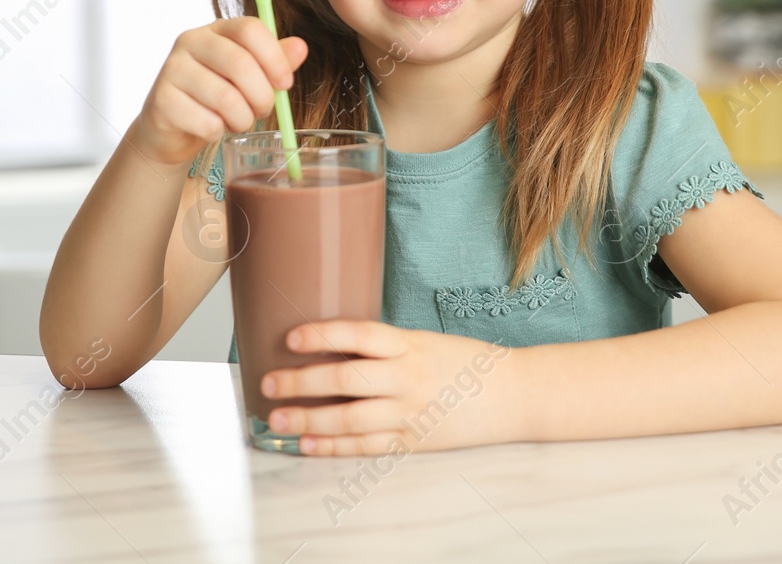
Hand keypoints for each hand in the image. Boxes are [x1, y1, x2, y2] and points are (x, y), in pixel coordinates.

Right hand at [131, 17, 308, 167]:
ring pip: (226, 98)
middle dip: (262, 96)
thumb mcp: (251, 77)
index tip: (285, 83)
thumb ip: (275, 61)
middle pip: (240, 63)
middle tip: (262, 111)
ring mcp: (171, 69)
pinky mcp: (161, 100)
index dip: (275, 58)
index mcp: (216, 29)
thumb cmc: (217, 98)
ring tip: (238, 121)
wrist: (172, 129)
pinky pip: (206, 122)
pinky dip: (218, 132)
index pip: (250, 29)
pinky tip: (212, 129)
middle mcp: (190, 41)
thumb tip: (301, 46)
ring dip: (242, 119)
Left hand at [259, 320, 521, 454]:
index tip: (291, 337)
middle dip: (301, 382)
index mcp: (411, 345)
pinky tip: (309, 445)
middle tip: (267, 383)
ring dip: (309, 420)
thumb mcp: (425, 341)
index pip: (359, 335)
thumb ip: (386, 347)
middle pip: (346, 380)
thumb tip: (332, 347)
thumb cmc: (466, 362)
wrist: (514, 394)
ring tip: (277, 419)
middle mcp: (409, 377)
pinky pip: (367, 446)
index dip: (323, 335)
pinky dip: (335, 447)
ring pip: (350, 418)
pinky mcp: (414, 440)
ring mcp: (411, 412)